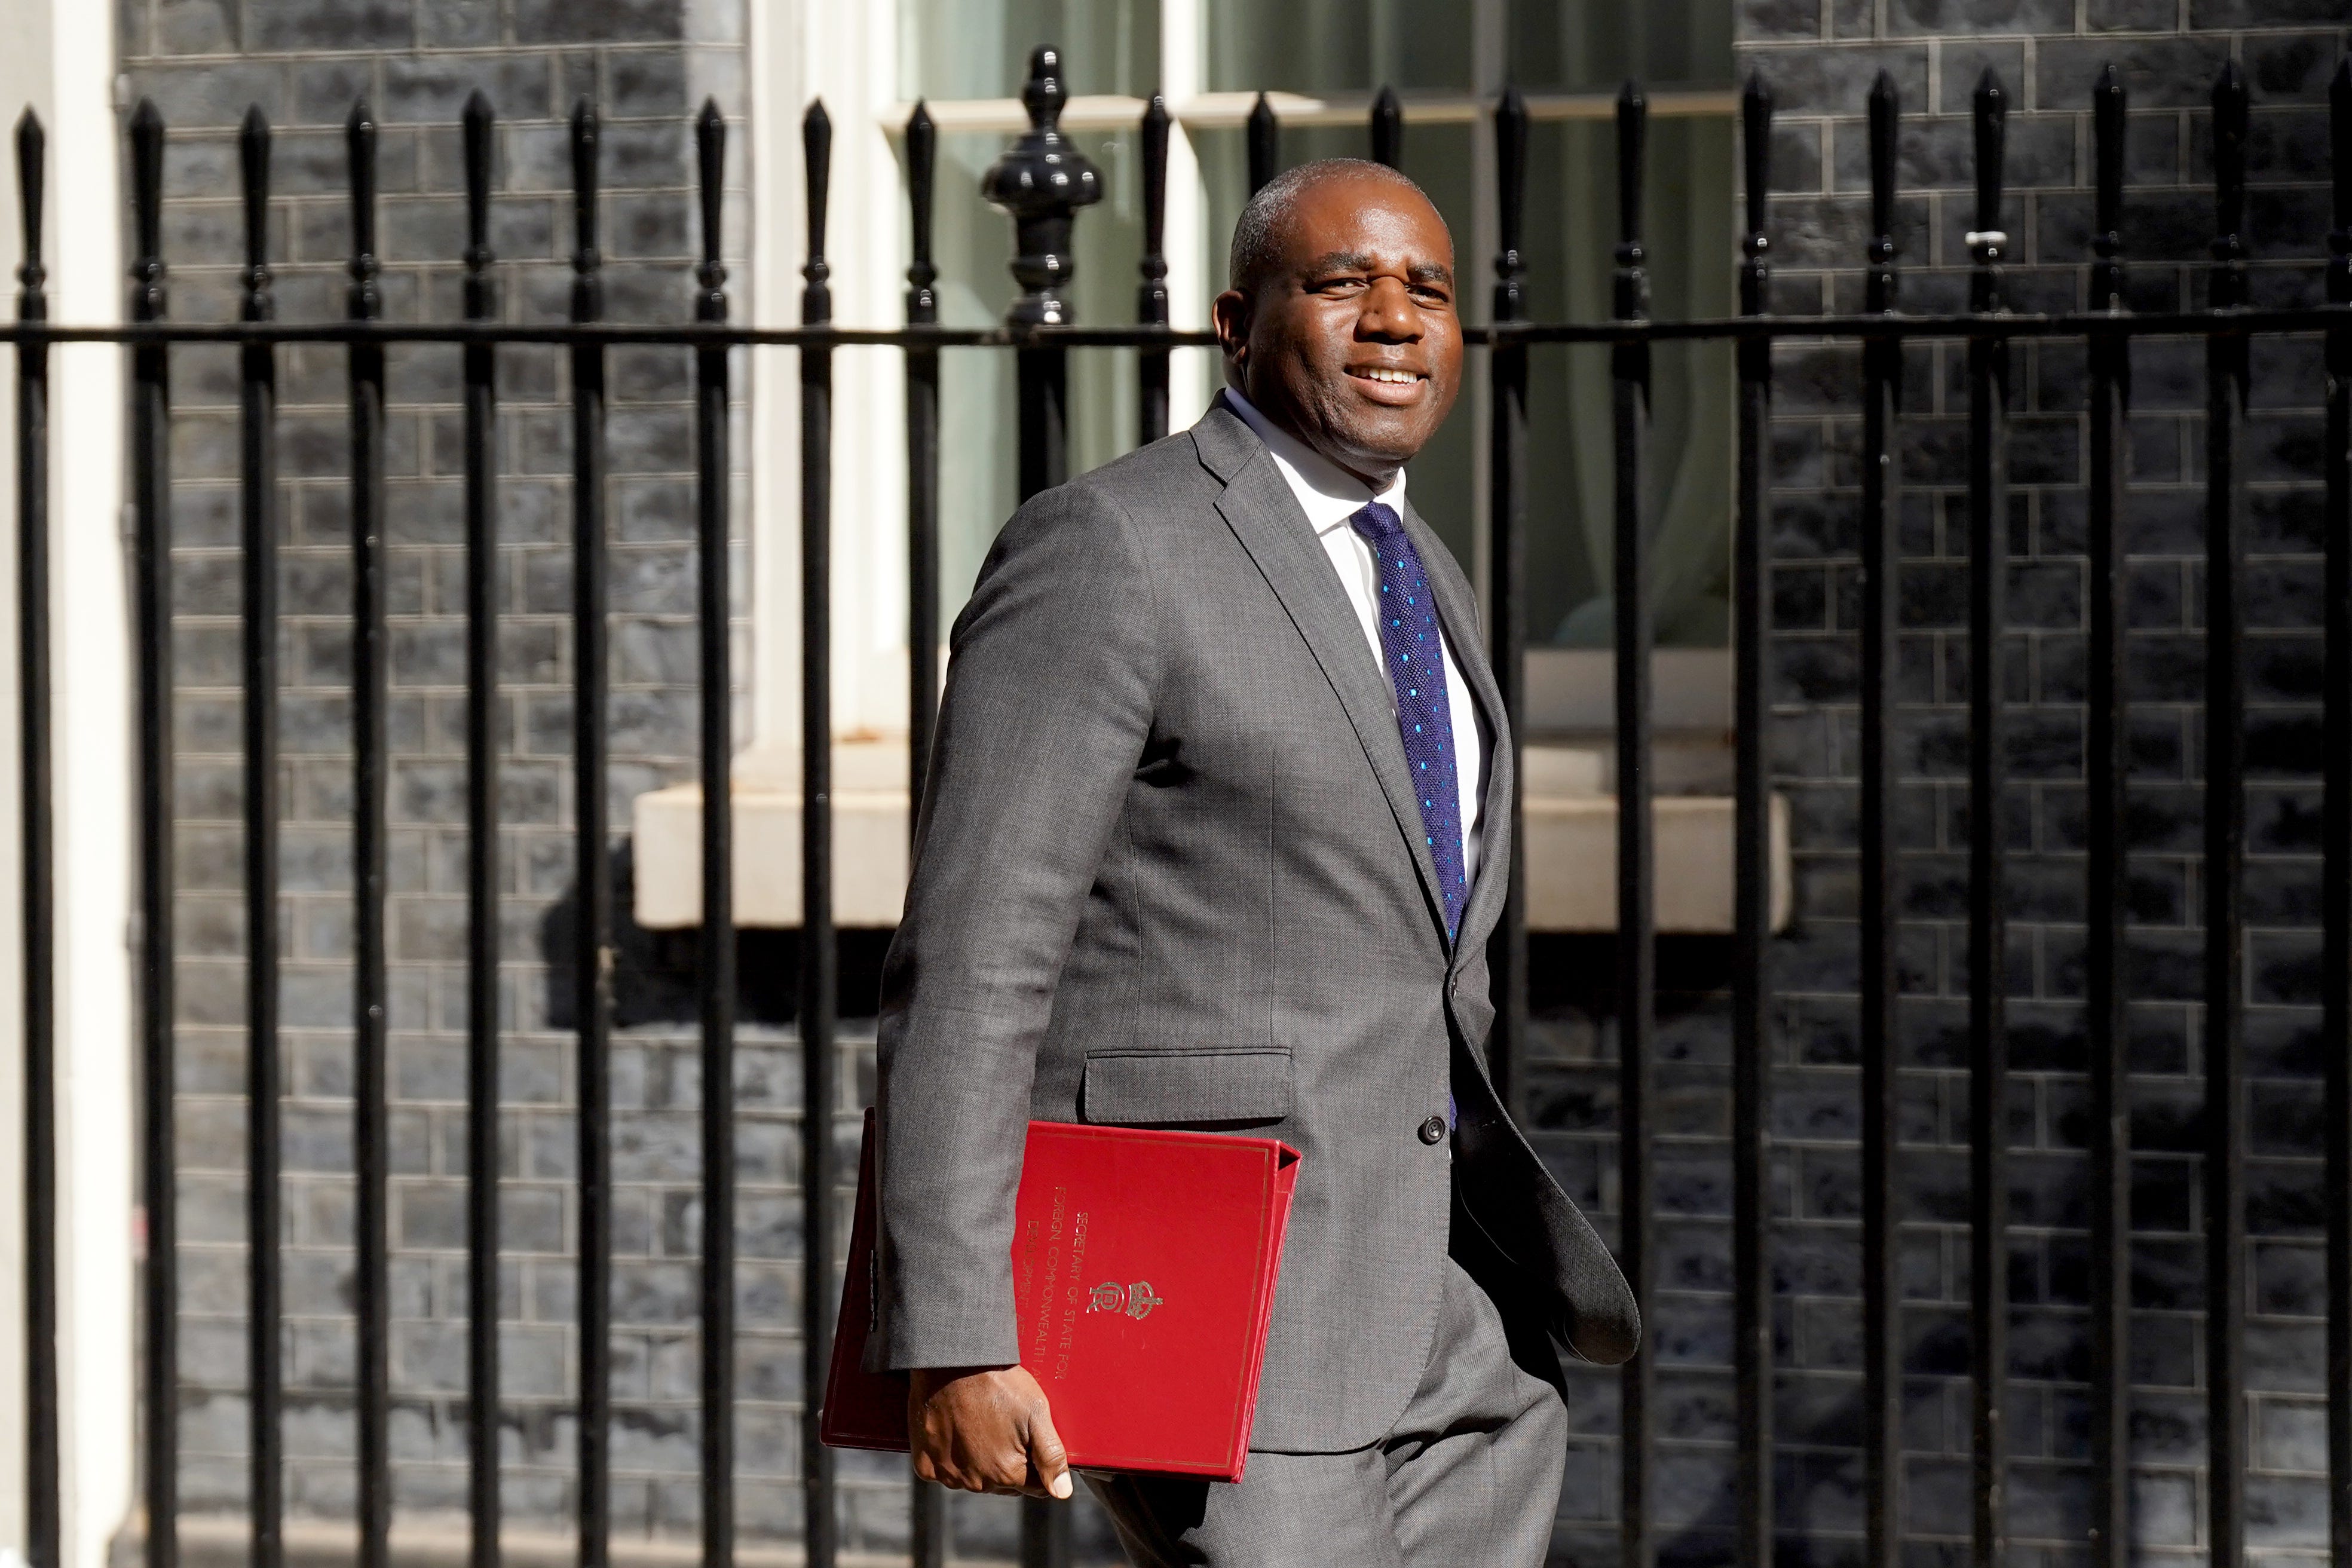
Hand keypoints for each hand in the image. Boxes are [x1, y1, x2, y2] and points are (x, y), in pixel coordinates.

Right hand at [907, 1365, 1073, 1499]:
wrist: (951, 1360)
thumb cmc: (997, 1382)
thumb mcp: (1035, 1410)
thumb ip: (1051, 1455)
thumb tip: (1061, 1492)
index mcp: (1007, 1473)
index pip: (1034, 1486)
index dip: (1038, 1464)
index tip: (1030, 1438)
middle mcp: (976, 1483)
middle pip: (1003, 1483)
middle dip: (1009, 1461)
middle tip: (1005, 1425)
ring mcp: (947, 1475)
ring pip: (974, 1478)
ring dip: (979, 1461)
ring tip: (980, 1424)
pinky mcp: (924, 1464)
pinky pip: (942, 1470)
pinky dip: (950, 1457)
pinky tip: (956, 1430)